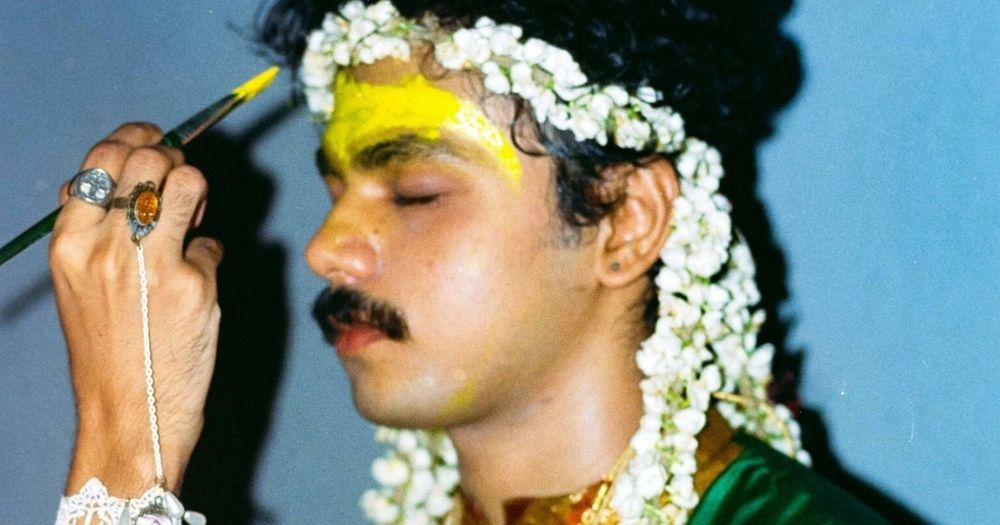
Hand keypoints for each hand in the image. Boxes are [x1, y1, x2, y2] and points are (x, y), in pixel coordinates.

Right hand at [50, 123, 222, 494]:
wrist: (130, 413)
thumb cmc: (108, 349)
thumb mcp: (80, 283)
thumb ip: (97, 232)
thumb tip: (132, 182)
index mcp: (69, 243)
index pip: (102, 159)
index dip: (135, 137)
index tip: (155, 136)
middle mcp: (106, 246)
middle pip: (149, 159)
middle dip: (174, 157)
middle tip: (183, 179)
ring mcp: (152, 263)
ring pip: (188, 182)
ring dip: (198, 190)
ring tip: (195, 217)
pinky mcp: (193, 284)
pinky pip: (212, 244)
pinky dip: (209, 256)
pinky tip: (197, 284)